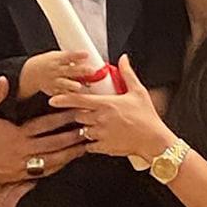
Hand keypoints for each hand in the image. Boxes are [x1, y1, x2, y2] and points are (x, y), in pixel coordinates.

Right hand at [0, 77, 84, 184]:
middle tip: (90, 130)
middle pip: (54, 144)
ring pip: (51, 161)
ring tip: (84, 148)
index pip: (44, 125)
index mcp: (15, 134)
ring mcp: (19, 166)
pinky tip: (65, 163)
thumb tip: (5, 79)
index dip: (62, 119)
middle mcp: (21, 151)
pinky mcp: (16, 176)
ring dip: (69, 155)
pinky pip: (41, 172)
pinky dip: (55, 167)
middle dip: (73, 137)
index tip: (76, 112)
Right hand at [19, 49, 91, 99]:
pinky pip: (61, 93)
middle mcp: (56, 70)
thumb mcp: (56, 56)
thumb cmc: (48, 63)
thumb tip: (86, 59)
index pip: (69, 56)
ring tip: (78, 86)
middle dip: (81, 71)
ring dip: (71, 84)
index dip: (78, 55)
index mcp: (57, 59)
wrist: (31, 74)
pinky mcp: (53, 90)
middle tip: (91, 71)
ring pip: (64, 83)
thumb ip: (70, 58)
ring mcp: (54, 81)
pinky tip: (76, 97)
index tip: (86, 54)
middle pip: (70, 70)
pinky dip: (68, 95)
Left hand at [49, 54, 172, 163]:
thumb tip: (123, 59)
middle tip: (90, 113)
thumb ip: (127, 74)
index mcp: (106, 104)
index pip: (78, 100)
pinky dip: (92, 142)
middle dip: (80, 114)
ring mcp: (100, 134)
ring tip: (98, 125)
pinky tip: (102, 138)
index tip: (53, 99)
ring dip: (86, 127)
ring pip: (82, 131)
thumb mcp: (138, 91)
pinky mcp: (103, 147)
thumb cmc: (147, 117)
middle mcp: (100, 119)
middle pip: (77, 115)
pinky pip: (89, 146)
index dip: (63, 99)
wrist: (153, 140)